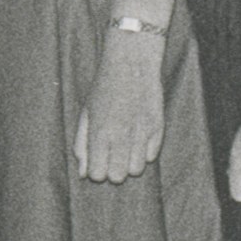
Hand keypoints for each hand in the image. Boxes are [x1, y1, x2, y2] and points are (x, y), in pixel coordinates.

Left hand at [73, 32, 164, 184]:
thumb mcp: (86, 114)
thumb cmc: (104, 87)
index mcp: (99, 132)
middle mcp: (121, 135)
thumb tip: (83, 173)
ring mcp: (142, 132)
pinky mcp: (158, 127)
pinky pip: (152, 156)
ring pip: (136, 170)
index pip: (97, 174)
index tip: (98, 159)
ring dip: (130, 163)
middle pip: (117, 177)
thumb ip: (82, 145)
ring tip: (126, 147)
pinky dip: (145, 151)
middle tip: (112, 155)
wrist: (131, 63)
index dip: (96, 170)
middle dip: (113, 170)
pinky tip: (139, 137)